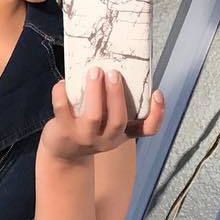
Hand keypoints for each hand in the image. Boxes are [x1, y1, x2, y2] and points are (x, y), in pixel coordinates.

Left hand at [40, 67, 165, 164]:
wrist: (64, 154)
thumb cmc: (89, 130)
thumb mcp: (108, 124)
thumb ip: (115, 104)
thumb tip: (116, 66)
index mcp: (122, 133)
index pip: (148, 129)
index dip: (157, 113)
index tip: (157, 93)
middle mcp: (107, 139)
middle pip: (118, 120)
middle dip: (117, 95)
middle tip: (114, 72)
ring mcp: (85, 137)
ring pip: (94, 116)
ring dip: (95, 91)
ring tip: (94, 71)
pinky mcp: (65, 132)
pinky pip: (63, 110)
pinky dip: (62, 93)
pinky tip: (64, 83)